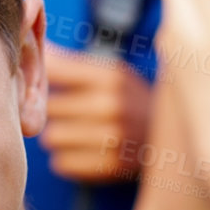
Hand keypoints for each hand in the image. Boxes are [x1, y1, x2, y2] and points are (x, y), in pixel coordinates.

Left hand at [41, 46, 151, 181]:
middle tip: (70, 113)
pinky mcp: (110, 166)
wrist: (173, 137)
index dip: (41, 79)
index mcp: (110, 76)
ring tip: (77, 133)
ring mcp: (112, 137)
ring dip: (58, 137)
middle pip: (49, 107)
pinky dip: (67, 159)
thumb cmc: (131, 100)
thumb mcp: (110, 72)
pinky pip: (61, 163)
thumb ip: (69, 61)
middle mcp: (111, 105)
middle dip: (55, 110)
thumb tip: (36, 42)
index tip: (42, 84)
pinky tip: (83, 151)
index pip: (52, 71)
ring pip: (52, 137)